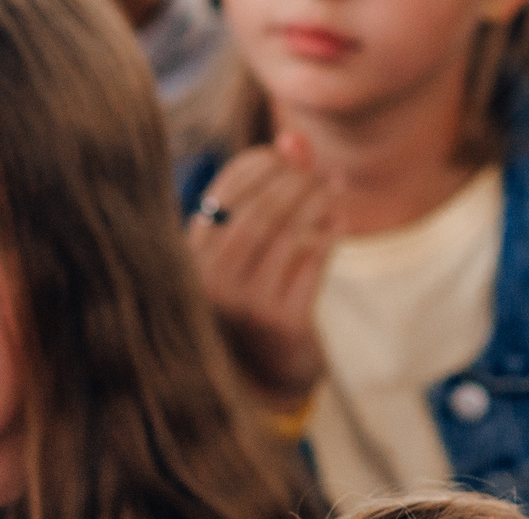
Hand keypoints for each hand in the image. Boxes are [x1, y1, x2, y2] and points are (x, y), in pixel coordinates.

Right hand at [187, 132, 334, 412]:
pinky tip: (338, 219)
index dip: (262, 163)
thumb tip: (296, 139)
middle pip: (260, 210)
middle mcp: (211, 283)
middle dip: (297, 181)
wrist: (265, 368)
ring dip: (318, 201)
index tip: (289, 155)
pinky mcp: (283, 323)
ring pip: (290, 232)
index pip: (225, 191)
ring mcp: (246, 306)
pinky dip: (330, 233)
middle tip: (321, 171)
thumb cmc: (253, 290)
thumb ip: (270, 187)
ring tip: (333, 187)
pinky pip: (314, 261)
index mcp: (190, 258)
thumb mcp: (250, 240)